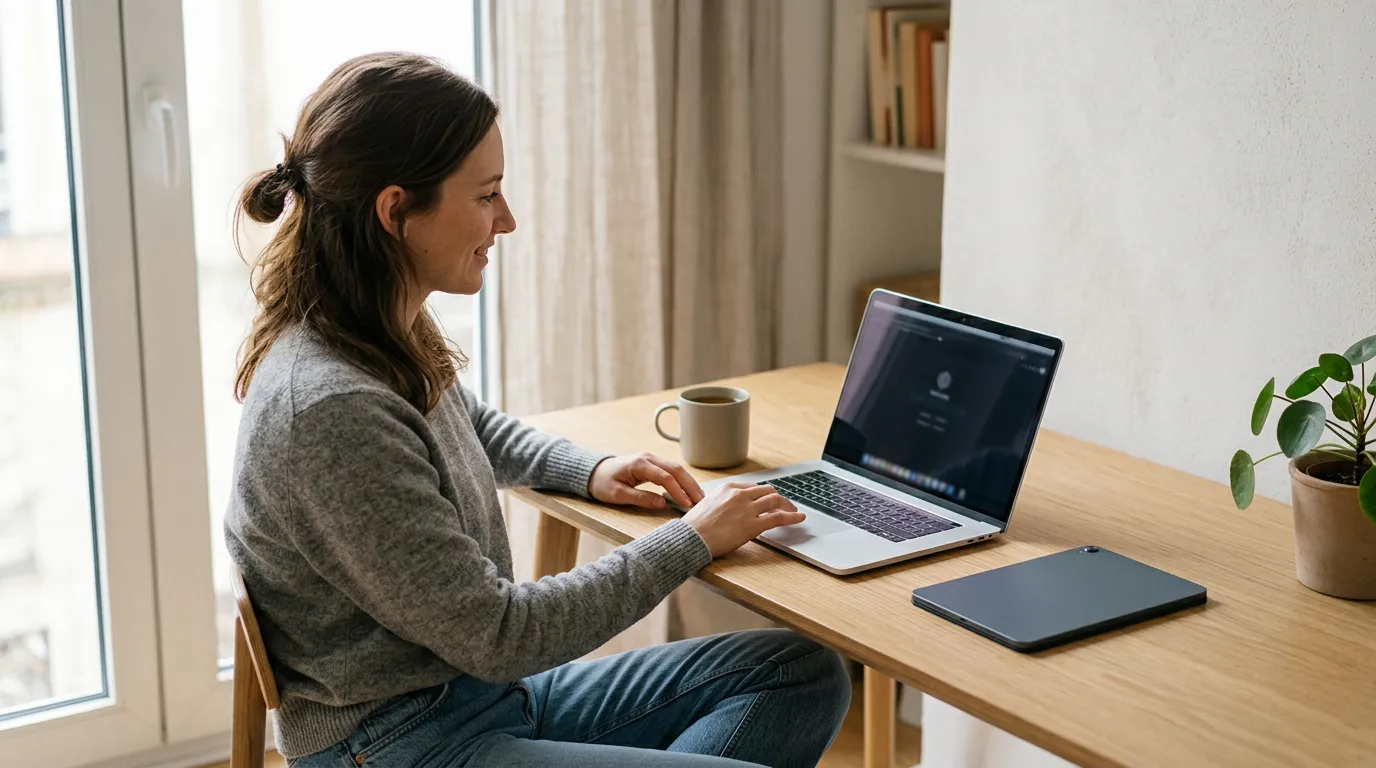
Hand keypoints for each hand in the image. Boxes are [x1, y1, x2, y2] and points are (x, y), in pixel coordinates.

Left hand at [588, 453, 705, 509]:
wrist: (593, 471)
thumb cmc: (602, 483)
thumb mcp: (617, 494)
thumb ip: (640, 498)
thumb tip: (662, 504)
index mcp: (639, 464)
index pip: (665, 477)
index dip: (678, 491)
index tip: (687, 504)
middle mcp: (647, 458)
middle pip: (675, 469)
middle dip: (690, 485)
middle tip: (701, 501)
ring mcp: (651, 458)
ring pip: (676, 468)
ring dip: (688, 482)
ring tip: (699, 498)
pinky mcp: (652, 463)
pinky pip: (671, 470)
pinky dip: (682, 480)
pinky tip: (689, 490)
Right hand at [683, 482, 804, 557]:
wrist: (691, 538)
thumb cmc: (695, 526)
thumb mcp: (707, 505)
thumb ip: (722, 503)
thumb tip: (730, 509)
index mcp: (728, 488)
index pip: (754, 487)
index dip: (764, 495)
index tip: (769, 500)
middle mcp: (740, 495)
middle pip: (768, 491)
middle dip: (779, 498)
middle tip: (784, 505)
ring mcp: (747, 509)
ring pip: (776, 501)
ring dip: (788, 505)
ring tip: (794, 511)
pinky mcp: (753, 525)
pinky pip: (779, 517)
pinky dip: (793, 516)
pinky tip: (800, 518)